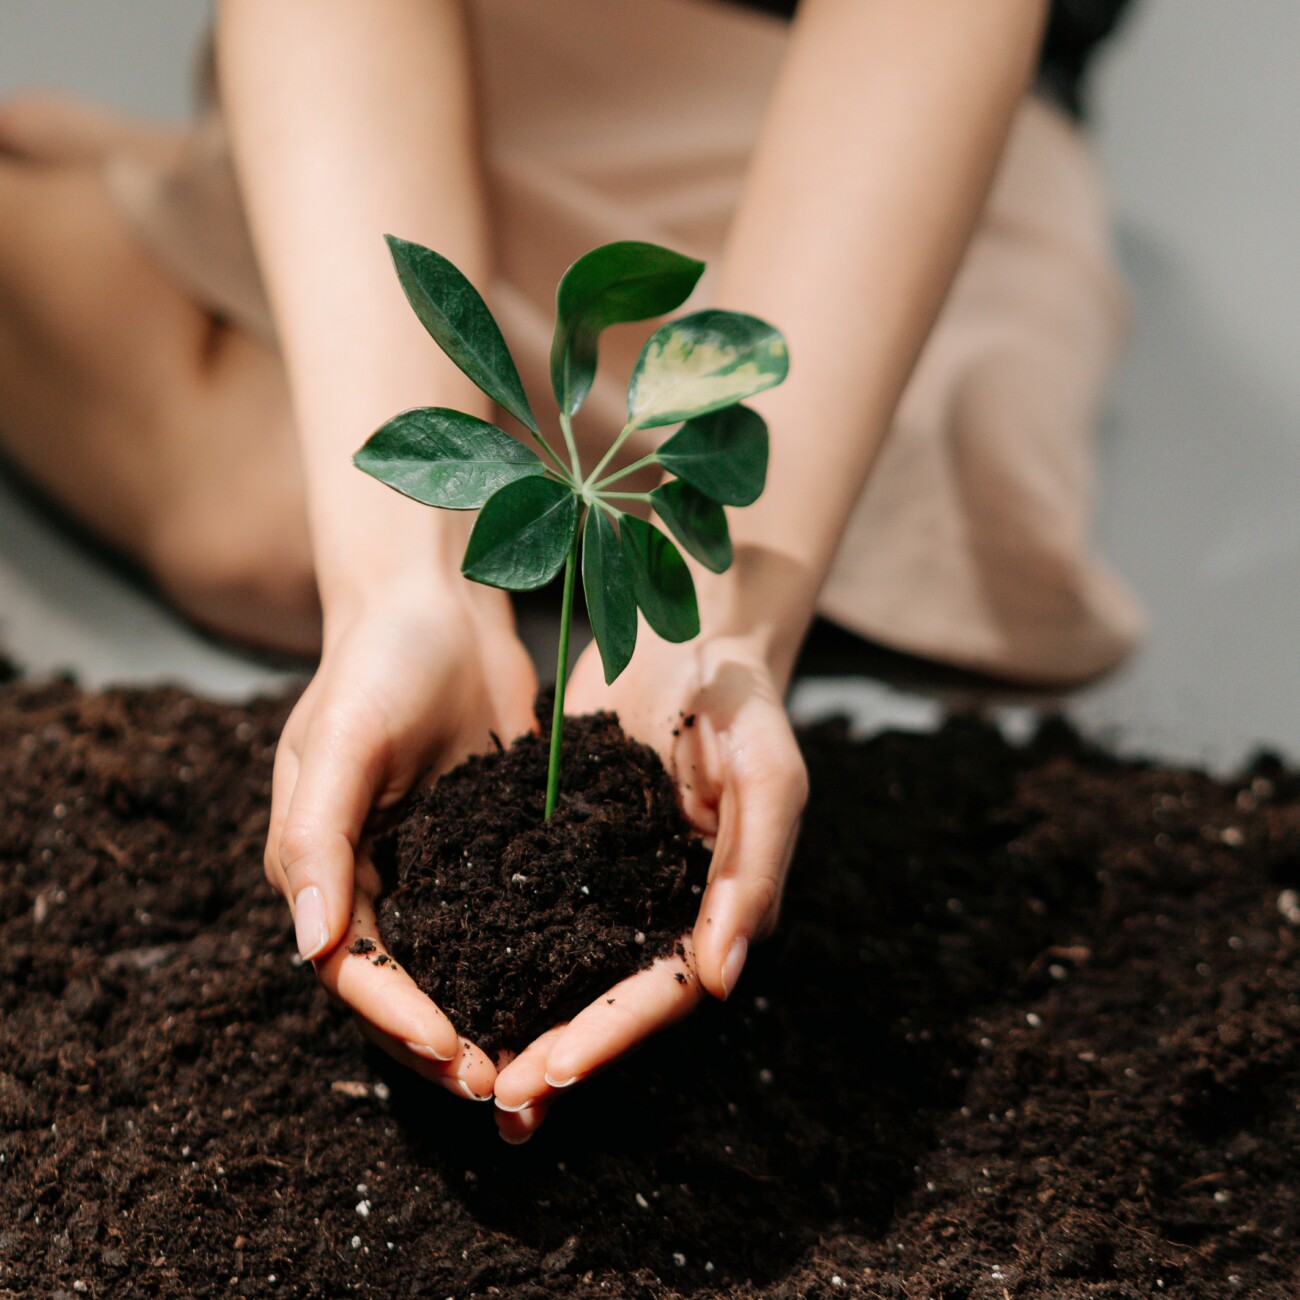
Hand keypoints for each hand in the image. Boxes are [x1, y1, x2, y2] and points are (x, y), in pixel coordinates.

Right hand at [265, 577, 536, 1100]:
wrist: (441, 607)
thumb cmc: (378, 663)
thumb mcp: (341, 739)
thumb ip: (319, 836)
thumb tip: (311, 943)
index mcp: (323, 865)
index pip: (351, 966)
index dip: (394, 1016)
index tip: (448, 1053)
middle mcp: (372, 879)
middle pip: (398, 986)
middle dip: (439, 1041)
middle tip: (498, 1085)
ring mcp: (429, 868)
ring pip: (450, 967)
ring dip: (481, 1018)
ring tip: (530, 1065)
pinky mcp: (482, 849)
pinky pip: (496, 921)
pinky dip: (518, 964)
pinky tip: (563, 994)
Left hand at [492, 630, 806, 1141]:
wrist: (688, 632)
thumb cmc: (742, 700)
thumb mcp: (767, 774)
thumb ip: (752, 872)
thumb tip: (721, 981)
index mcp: (720, 906)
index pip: (665, 990)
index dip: (613, 1034)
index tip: (553, 1069)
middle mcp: (665, 908)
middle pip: (611, 1000)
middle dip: (559, 1052)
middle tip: (499, 1100)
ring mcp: (615, 882)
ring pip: (567, 971)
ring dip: (523, 1021)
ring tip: (465, 1070)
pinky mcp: (572, 849)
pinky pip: (534, 911)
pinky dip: (499, 952)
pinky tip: (451, 979)